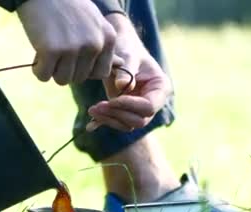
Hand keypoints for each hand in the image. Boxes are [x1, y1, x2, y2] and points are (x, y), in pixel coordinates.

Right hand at [17, 0, 117, 84]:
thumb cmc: (69, 8)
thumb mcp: (95, 23)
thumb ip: (105, 46)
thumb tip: (121, 65)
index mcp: (108, 38)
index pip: (101, 73)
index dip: (85, 69)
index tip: (75, 56)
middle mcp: (94, 44)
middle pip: (80, 78)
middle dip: (66, 69)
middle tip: (58, 49)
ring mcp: (73, 48)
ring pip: (62, 80)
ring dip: (52, 70)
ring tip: (48, 51)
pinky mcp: (51, 50)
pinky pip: (43, 75)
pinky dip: (38, 68)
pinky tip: (38, 53)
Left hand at [86, 14, 171, 131]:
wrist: (119, 47)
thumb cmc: (127, 47)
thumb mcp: (128, 55)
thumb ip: (126, 70)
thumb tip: (121, 86)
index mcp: (160, 88)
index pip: (149, 106)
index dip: (131, 106)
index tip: (113, 99)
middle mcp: (152, 101)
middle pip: (139, 120)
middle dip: (118, 114)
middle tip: (98, 106)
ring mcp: (138, 108)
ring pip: (127, 125)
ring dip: (109, 119)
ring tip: (92, 109)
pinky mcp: (124, 110)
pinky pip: (117, 122)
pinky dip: (104, 123)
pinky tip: (90, 126)